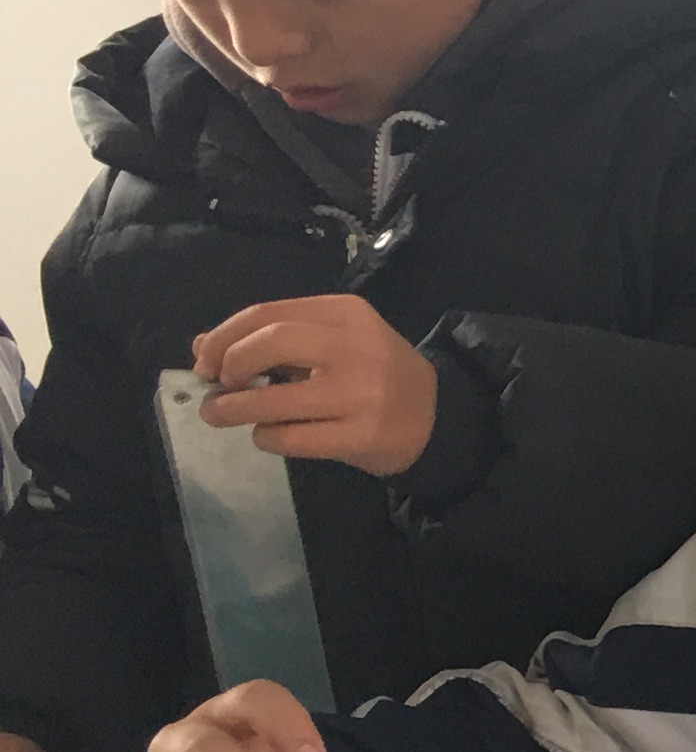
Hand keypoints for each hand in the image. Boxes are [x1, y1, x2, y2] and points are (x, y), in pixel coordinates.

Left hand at [190, 296, 438, 476]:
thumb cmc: (373, 374)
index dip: (224, 337)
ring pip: (274, 399)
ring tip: (219, 414)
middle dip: (229, 365)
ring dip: (233, 408)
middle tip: (217, 386)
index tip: (205, 360)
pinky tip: (268, 435)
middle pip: (269, 343)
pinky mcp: (362, 435)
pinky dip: (267, 437)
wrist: (437, 416)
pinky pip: (292, 438)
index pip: (267, 314)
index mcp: (346, 314)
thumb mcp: (329, 342)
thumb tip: (202, 347)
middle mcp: (356, 347)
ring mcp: (362, 393)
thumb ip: (271, 339)